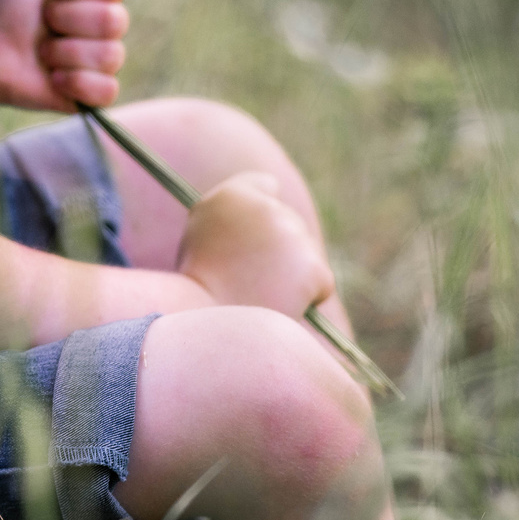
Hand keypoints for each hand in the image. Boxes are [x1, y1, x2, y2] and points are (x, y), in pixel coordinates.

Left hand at [0, 0, 129, 111]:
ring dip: (64, 50)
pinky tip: (53, 77)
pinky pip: (108, 91)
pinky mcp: (86, 97)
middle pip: (114, 20)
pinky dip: (78, 82)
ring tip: (40, 51)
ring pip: (110, 55)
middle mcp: (103, 27)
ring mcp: (97, 63)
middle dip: (67, 17)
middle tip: (43, 19)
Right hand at [175, 172, 334, 316]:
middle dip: (276, 249)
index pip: (265, 187)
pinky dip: (307, 297)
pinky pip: (320, 282)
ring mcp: (292, 236)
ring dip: (290, 274)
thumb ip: (231, 216)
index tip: (252, 239)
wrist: (210, 332)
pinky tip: (280, 308)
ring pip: (304, 254)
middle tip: (248, 279)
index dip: (260, 215)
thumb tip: (268, 199)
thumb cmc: (198, 292)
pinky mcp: (313, 267)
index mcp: (230, 196)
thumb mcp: (199, 239)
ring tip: (259, 296)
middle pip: (289, 223)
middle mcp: (265, 207)